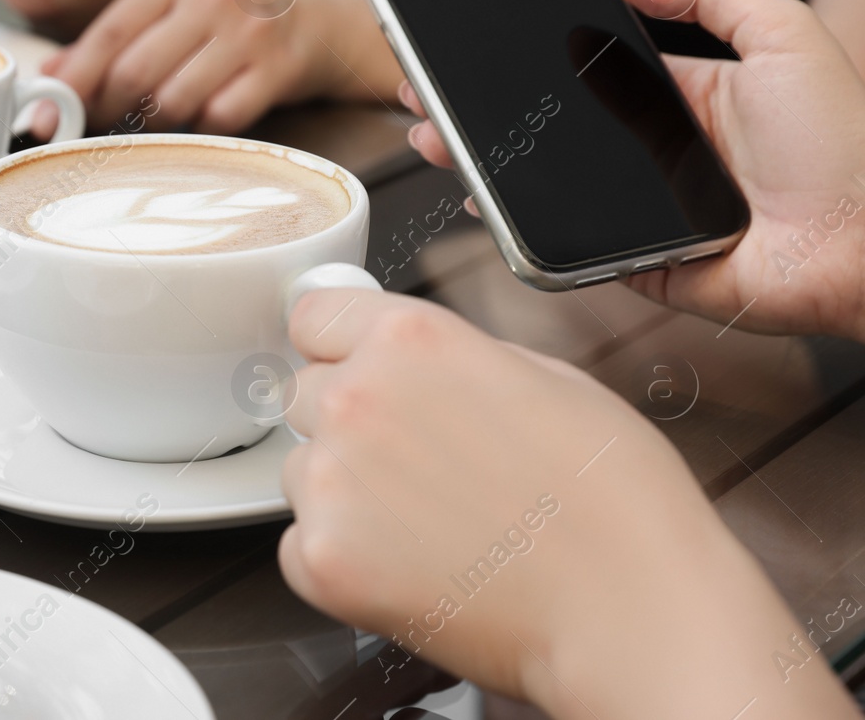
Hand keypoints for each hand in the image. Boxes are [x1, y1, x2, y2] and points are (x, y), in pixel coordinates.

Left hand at [36, 0, 369, 135]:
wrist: (321, 17)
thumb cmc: (235, 11)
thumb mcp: (174, 1)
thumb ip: (116, 34)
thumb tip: (51, 73)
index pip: (108, 33)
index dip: (75, 80)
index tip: (49, 111)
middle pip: (134, 73)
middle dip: (109, 108)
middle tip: (103, 122)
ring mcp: (251, 30)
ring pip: (172, 102)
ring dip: (156, 123)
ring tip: (160, 115)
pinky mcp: (280, 68)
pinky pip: (218, 119)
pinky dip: (201, 128)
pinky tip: (204, 114)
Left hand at [280, 288, 856, 718]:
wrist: (629, 611)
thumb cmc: (612, 500)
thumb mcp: (547, 377)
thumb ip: (456, 358)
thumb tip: (417, 364)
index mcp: (411, 339)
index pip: (313, 317)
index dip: (341, 348)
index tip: (355, 370)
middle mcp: (356, 398)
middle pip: (304, 393)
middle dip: (347, 423)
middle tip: (417, 465)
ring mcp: (332, 481)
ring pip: (301, 471)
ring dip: (343, 492)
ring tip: (427, 525)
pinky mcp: (323, 559)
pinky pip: (299, 545)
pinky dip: (341, 559)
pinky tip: (410, 568)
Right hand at [404, 0, 864, 341]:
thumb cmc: (848, 144)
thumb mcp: (785, 34)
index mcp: (686, 96)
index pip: (591, 69)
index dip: (535, 58)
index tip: (483, 44)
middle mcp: (657, 152)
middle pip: (554, 128)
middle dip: (490, 110)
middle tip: (431, 93)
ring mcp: (642, 210)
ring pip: (549, 184)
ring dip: (488, 164)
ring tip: (438, 140)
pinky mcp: (638, 261)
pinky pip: (570, 244)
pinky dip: (522, 230)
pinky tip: (481, 202)